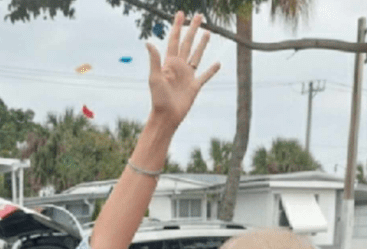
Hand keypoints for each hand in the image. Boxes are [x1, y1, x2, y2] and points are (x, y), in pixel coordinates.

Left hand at [145, 11, 220, 129]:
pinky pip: (205, 76)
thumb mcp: (155, 78)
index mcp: (169, 63)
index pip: (174, 40)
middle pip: (187, 43)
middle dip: (192, 29)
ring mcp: (187, 76)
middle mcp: (179, 67)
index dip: (177, 27)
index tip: (181, 14)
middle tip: (198, 15)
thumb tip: (148, 42)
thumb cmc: (158, 99)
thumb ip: (154, 60)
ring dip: (202, 44)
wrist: (166, 116)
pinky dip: (212, 70)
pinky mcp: (195, 86)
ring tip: (207, 32)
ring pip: (197, 55)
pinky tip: (218, 64)